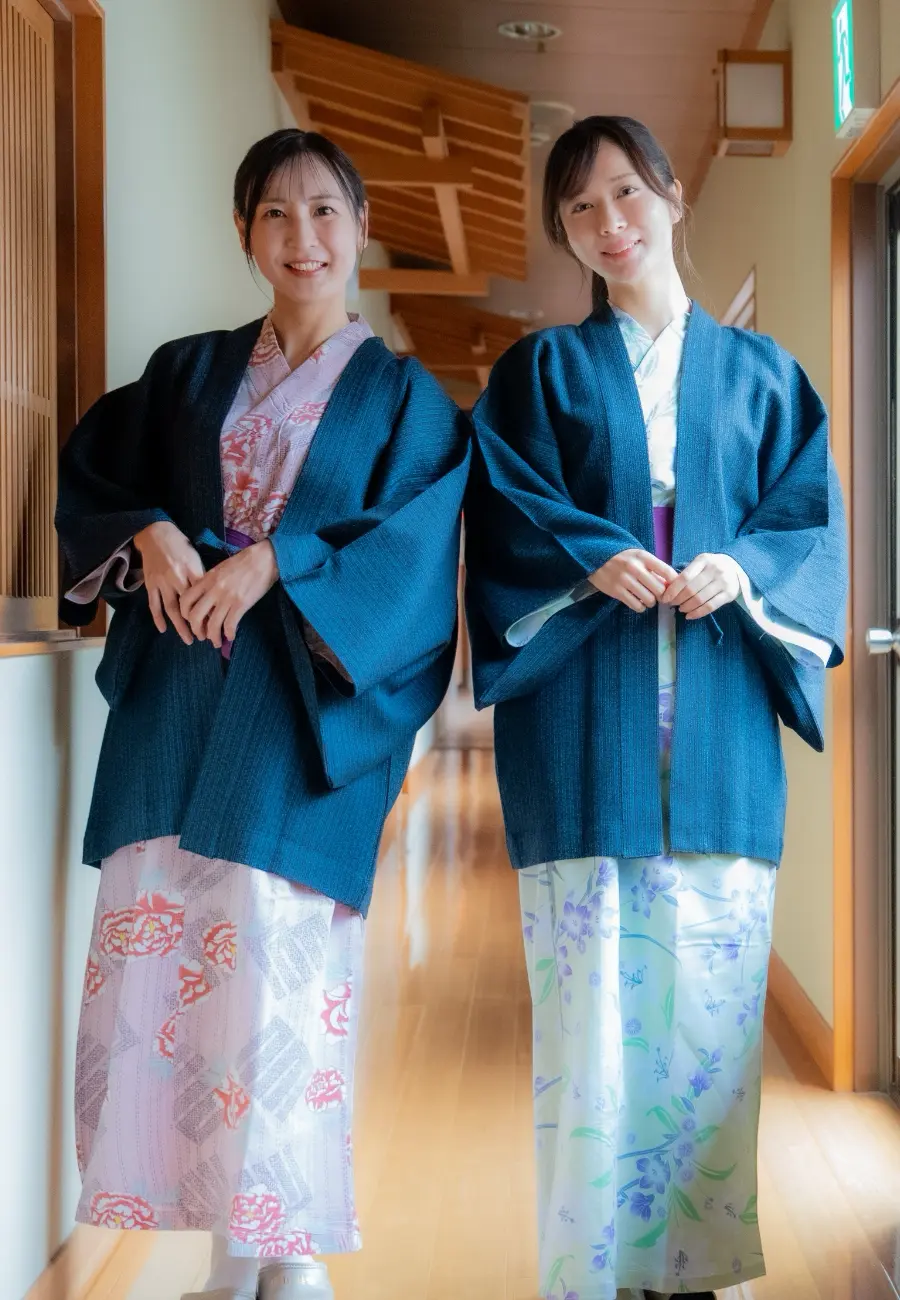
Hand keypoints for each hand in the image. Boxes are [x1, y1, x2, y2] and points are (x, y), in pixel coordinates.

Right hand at [133, 521, 204, 644]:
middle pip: (188, 606)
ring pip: (171, 609)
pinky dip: (158, 618)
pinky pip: (154, 604)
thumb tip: (213, 597)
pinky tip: (163, 630)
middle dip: (197, 623)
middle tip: (205, 637)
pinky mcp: (150, 584)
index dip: (210, 611)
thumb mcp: (196, 558)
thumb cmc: (181, 547)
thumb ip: (202, 577)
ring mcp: (162, 582)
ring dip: (180, 626)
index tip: (217, 624)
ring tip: (188, 640)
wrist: (156, 535)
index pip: (203, 596)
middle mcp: (177, 577)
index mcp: (192, 570)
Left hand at [179, 541, 278, 647]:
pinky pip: (230, 624)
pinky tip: (231, 636)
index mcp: (207, 580)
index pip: (186, 600)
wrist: (263, 558)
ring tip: (216, 642)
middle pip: (195, 616)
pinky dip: (229, 634)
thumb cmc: (244, 562)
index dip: (185, 614)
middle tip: (202, 636)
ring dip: (213, 637)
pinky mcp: (241, 604)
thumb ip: (210, 583)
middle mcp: (213, 590)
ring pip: (212, 624)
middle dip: (197, 630)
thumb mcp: (220, 569)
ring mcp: (227, 598)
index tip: (191, 620)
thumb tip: (206, 599)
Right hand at [588, 549, 677, 612]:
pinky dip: (640, 607)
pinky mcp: (616, 591)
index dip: (674, 583)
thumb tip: (670, 585)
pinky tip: (638, 602)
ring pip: (649, 600)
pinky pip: (636, 606)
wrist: (595, 557)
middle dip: (662, 595)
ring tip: (647, 598)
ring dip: (651, 602)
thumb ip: (654, 568)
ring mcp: (624, 580)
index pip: (667, 571)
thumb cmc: (622, 558)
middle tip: (658, 595)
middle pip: (660, 589)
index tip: (673, 589)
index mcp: (643, 557)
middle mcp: (635, 568)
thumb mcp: (639, 557)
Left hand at [661, 553, 739, 619]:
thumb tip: (666, 588)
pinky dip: (697, 613)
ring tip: (681, 609)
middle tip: (672, 604)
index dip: (673, 590)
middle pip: (691, 589)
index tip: (665, 598)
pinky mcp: (729, 594)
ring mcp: (723, 582)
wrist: (736, 566)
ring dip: (687, 607)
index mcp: (703, 560)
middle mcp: (714, 570)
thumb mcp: (700, 563)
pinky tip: (689, 616)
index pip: (685, 577)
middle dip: (678, 599)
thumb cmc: (712, 566)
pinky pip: (710, 606)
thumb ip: (686, 573)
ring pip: (700, 599)